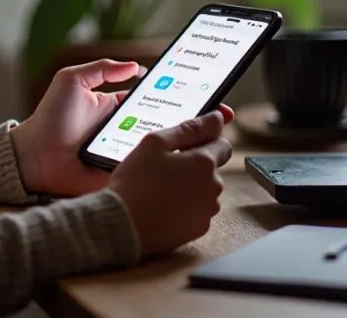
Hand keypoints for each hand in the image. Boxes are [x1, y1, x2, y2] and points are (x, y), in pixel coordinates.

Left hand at [9, 59, 233, 197]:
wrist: (34, 156)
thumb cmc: (50, 117)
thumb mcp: (72, 81)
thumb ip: (101, 68)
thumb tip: (136, 66)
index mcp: (118, 107)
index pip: (156, 99)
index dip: (179, 96)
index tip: (204, 91)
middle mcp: (127, 129)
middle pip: (166, 125)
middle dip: (194, 121)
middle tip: (222, 116)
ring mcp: (127, 153)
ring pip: (163, 149)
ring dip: (186, 145)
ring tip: (214, 137)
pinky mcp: (124, 174)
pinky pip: (149, 172)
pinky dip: (167, 169)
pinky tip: (188, 162)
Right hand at [108, 111, 231, 255]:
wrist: (124, 223)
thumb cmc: (136, 180)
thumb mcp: (155, 143)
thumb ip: (189, 128)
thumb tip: (217, 118)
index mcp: (204, 162)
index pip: (222, 143)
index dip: (204, 140)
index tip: (185, 143)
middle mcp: (214, 186)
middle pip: (212, 167)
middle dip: (194, 163)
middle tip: (164, 165)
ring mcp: (208, 210)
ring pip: (205, 189)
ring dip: (190, 184)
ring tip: (160, 186)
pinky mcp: (199, 228)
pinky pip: (198, 209)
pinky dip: (185, 205)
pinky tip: (163, 204)